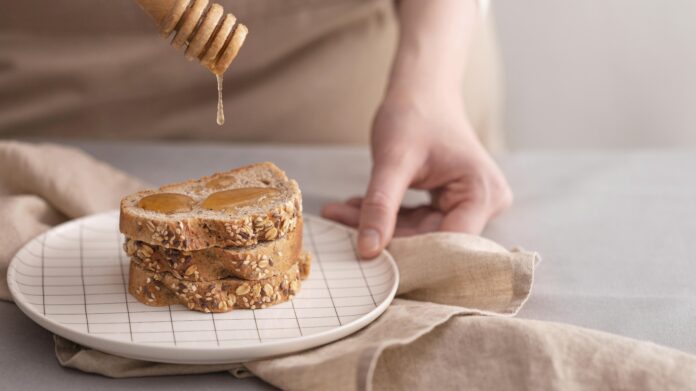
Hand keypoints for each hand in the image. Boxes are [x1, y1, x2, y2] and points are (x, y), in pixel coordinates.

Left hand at [322, 90, 512, 257]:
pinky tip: (355, 207)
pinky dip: (386, 217)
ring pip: (419, 234)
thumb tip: (367, 251)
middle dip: (385, 235)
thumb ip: (381, 206)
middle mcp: (485, 204)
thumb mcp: (393, 160)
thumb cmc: (414, 113)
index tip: (365, 255)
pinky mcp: (452, 204)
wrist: (422, 89)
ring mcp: (470, 205)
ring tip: (339, 212)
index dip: (406, 253)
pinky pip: (417, 223)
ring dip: (379, 226)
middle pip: (431, 240)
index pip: (446, 243)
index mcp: (483, 194)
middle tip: (338, 223)